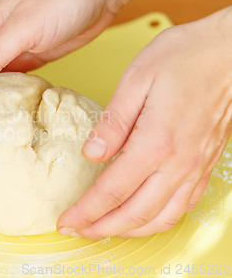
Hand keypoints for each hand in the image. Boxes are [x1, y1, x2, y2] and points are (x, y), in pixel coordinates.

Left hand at [57, 6, 231, 238]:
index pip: (112, 191)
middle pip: (135, 214)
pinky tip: (142, 215)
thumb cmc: (184, 56)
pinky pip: (183, 206)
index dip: (85, 212)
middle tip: (77, 231)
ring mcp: (195, 167)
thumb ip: (113, 122)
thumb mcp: (137, 79)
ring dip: (129, 230)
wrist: (228, 49)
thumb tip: (91, 154)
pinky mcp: (205, 164)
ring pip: (161, 218)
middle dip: (101, 229)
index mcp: (156, 142)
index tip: (65, 221)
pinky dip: (158, 220)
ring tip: (103, 229)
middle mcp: (178, 163)